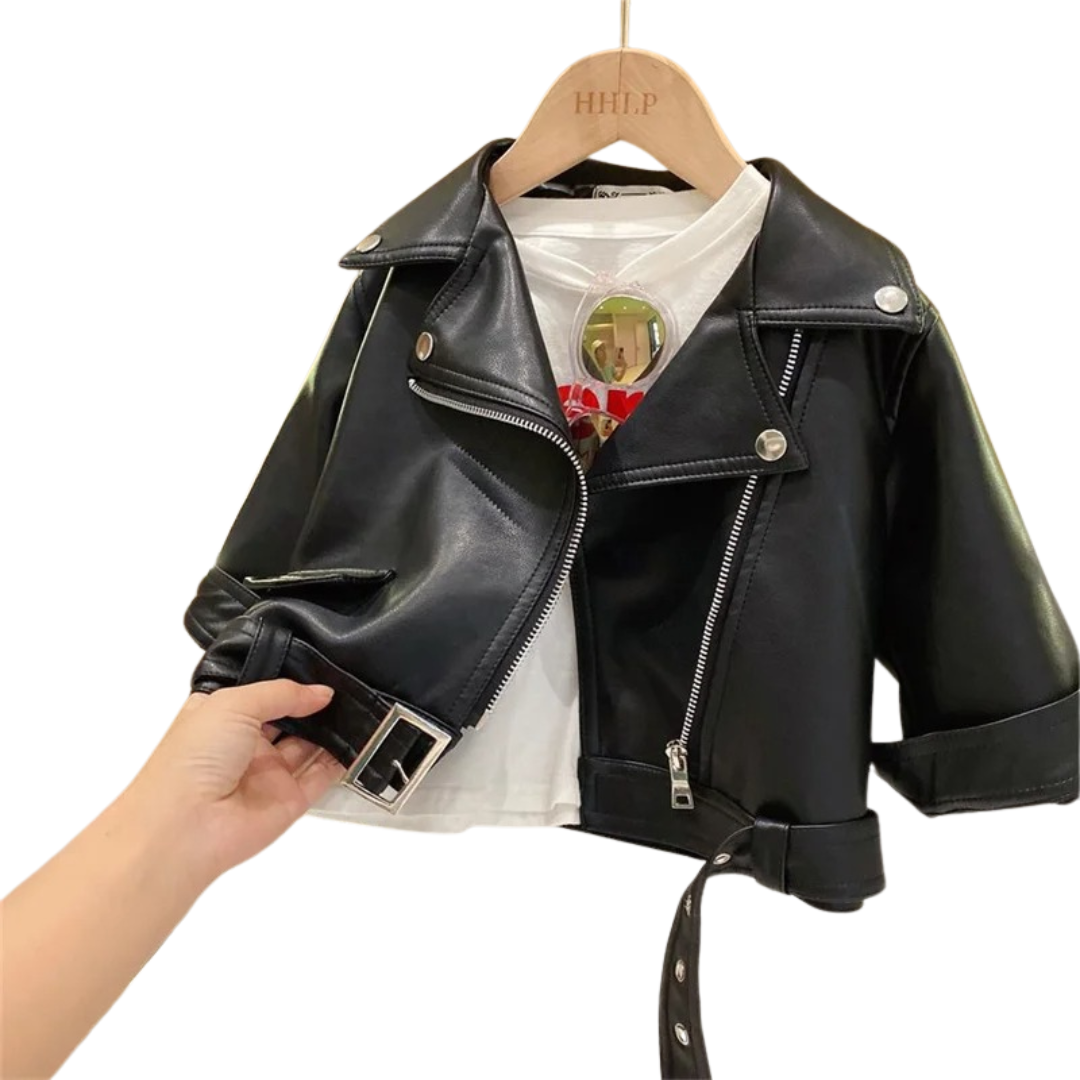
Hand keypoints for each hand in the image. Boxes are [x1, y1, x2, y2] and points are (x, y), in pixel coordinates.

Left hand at [123, 679, 343, 883]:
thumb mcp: (234, 704)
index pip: (264, 692)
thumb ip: (283, 693)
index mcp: (222, 716)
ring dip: (333, 729)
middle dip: (316, 704)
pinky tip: (360, 739)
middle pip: (291, 718)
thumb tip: (320, 693)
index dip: (290, 680)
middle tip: (345, 686)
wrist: (184, 827)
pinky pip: (323, 776)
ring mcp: (268, 774)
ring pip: (311, 746)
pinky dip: (343, 760)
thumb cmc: (189, 761)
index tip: (320, 669)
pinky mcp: (289, 800)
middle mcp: (245, 745)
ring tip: (359, 707)